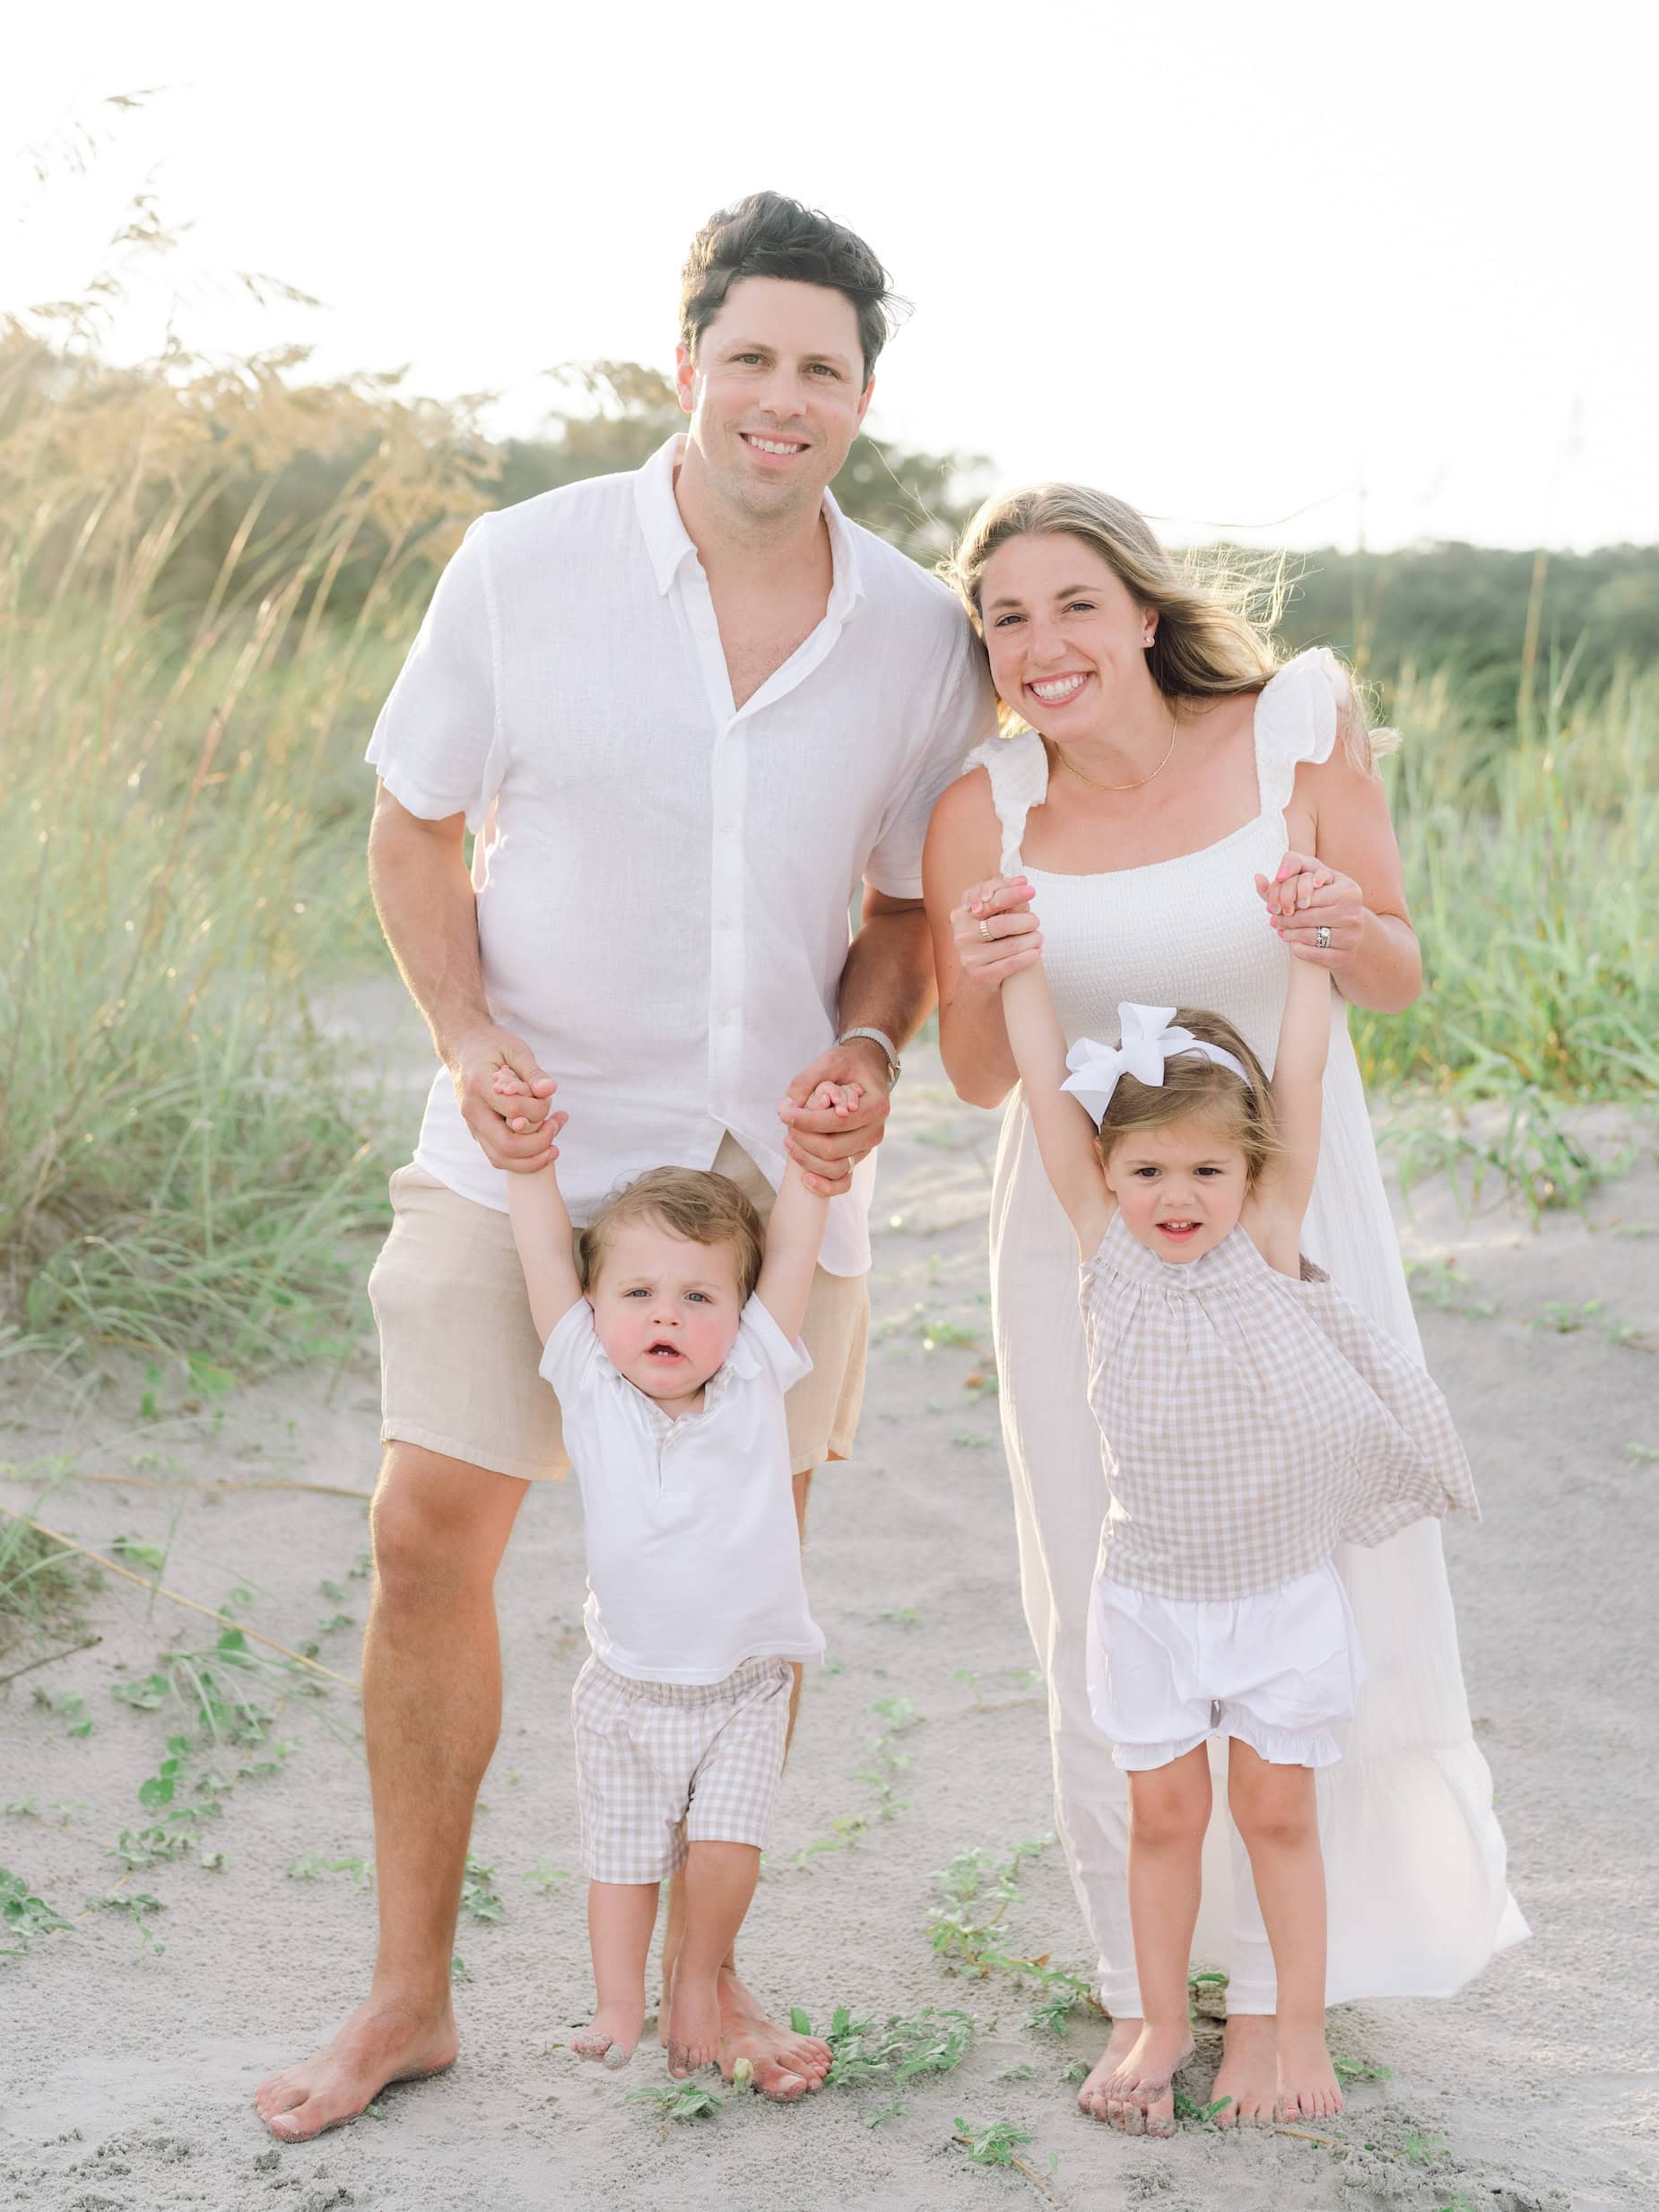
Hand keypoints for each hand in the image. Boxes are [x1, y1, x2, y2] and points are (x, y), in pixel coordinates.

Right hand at [448, 1024, 561, 1172]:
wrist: (463, 1048)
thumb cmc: (492, 1046)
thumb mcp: (515, 1049)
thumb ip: (533, 1072)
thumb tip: (550, 1090)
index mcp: (479, 1085)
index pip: (514, 1109)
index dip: (539, 1109)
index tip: (549, 1098)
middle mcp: (472, 1110)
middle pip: (507, 1144)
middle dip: (539, 1142)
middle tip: (556, 1125)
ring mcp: (472, 1125)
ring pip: (500, 1158)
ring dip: (532, 1159)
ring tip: (554, 1147)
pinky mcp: (478, 1133)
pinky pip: (498, 1157)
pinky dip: (522, 1159)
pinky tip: (542, 1145)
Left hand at [779, 1042, 889, 1195]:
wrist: (866, 1070)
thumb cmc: (848, 1065)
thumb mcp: (829, 1061)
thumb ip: (806, 1082)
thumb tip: (784, 1110)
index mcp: (876, 1105)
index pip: (837, 1121)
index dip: (806, 1121)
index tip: (785, 1114)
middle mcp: (876, 1130)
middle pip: (833, 1148)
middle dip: (803, 1139)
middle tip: (787, 1124)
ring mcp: (867, 1147)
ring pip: (835, 1167)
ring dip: (806, 1159)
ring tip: (789, 1141)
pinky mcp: (857, 1157)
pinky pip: (844, 1182)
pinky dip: (825, 1186)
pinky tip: (805, 1178)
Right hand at [952, 876, 1040, 988]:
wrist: (983, 972)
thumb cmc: (992, 935)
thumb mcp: (994, 913)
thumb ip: (1005, 894)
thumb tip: (1023, 880)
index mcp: (963, 914)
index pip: (989, 901)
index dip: (1011, 894)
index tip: (1031, 889)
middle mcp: (962, 935)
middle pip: (999, 924)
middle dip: (1024, 921)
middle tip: (1037, 920)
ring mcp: (969, 957)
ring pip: (1008, 946)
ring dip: (1030, 940)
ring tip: (1040, 937)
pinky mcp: (979, 976)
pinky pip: (1008, 965)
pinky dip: (1027, 958)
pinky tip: (1037, 952)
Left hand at [1255, 851, 1361, 969]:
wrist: (1347, 929)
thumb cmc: (1325, 900)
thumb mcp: (1312, 879)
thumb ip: (1289, 870)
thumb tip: (1257, 878)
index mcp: (1348, 889)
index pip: (1308, 891)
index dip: (1287, 898)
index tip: (1276, 905)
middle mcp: (1354, 911)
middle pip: (1307, 915)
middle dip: (1285, 919)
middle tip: (1274, 921)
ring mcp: (1353, 935)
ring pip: (1309, 935)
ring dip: (1289, 935)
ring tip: (1282, 931)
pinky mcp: (1347, 955)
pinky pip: (1316, 954)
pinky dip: (1300, 950)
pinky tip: (1294, 944)